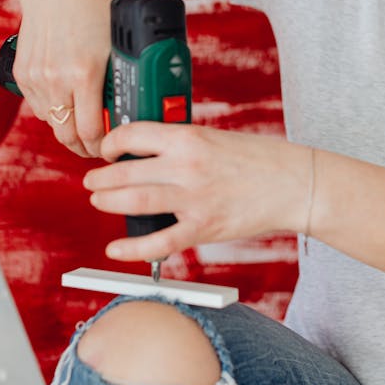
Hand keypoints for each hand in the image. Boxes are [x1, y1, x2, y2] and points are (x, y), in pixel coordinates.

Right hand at [12, 0, 111, 157]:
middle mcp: (57, 78)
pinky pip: (38, 107)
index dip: (102, 146)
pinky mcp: (23, 75)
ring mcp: (36, 78)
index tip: (111, 148)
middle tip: (98, 147)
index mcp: (85, 73)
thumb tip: (135, 114)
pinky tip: (67, 100)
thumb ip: (122, 80)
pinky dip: (53, 110)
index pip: (91, 131)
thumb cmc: (94, 11)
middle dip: (84, 147)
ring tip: (84, 124)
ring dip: (68, 128)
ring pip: (52, 123)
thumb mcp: (117, 46)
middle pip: (67, 136)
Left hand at [83, 122, 311, 261]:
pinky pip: (159, 242)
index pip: (133, 135)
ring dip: (108, 203)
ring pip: (135, 203)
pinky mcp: (203, 228)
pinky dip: (132, 248)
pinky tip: (114, 249)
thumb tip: (146, 154)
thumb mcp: (214, 137)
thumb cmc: (258, 159)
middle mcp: (186, 166)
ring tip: (98, 201)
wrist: (293, 183)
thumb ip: (180, 145)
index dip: (111, 143)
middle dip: (101, 179)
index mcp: (188, 138)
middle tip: (92, 182)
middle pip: (126, 173)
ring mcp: (193, 199)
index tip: (107, 150)